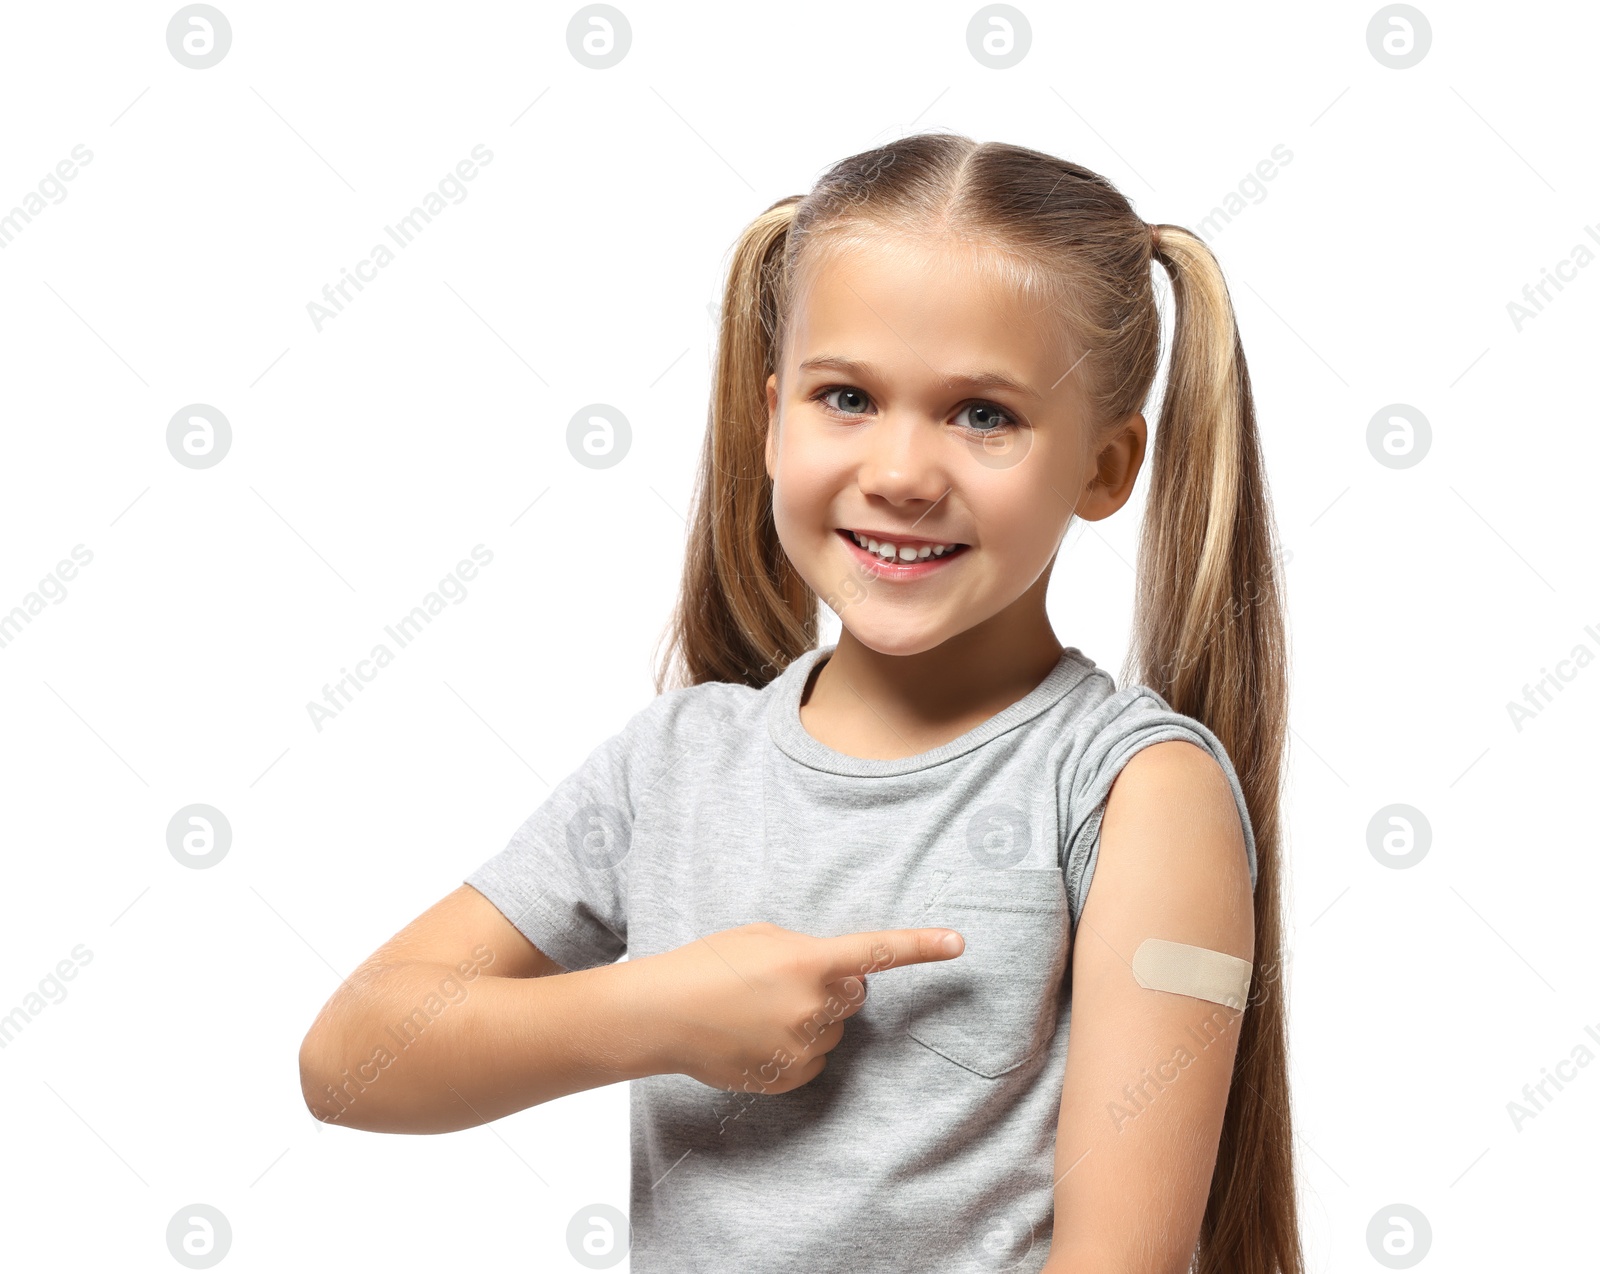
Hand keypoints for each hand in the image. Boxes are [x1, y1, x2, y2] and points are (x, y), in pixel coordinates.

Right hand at [635, 921, 964, 1094]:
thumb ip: (807, 950)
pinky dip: (795, 1046)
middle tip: (784, 980)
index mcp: (810, 961)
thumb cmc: (707, 964)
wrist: (663, 1014)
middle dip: (832, 985)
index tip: (958, 944)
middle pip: (853, 993)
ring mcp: (804, 1046)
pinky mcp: (790, 1076)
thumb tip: (832, 972)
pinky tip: (757, 1035)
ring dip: (811, 1017)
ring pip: (833, 1028)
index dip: (921, 946)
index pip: (877, 952)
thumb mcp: (761, 938)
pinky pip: (814, 1058)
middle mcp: (815, 1006)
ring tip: (760, 1009)